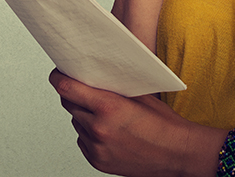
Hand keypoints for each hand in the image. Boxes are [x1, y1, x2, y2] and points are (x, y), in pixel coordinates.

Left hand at [49, 70, 220, 176]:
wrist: (177, 153)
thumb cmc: (162, 123)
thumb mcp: (138, 95)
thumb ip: (110, 87)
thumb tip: (90, 76)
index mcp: (108, 107)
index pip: (67, 89)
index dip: (59, 78)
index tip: (58, 73)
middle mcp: (98, 128)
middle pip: (69, 104)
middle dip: (73, 95)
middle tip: (83, 90)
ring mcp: (97, 148)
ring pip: (76, 123)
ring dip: (83, 115)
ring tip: (103, 114)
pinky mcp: (97, 161)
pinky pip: (82, 140)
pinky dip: (89, 133)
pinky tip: (107, 130)